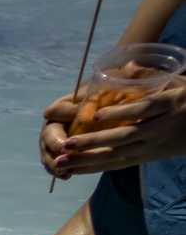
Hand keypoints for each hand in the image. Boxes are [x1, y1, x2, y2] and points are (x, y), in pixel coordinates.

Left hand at [44, 80, 185, 178]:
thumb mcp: (179, 81)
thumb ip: (152, 74)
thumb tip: (129, 65)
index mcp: (170, 104)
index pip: (144, 108)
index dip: (120, 112)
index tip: (96, 114)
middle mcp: (159, 128)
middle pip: (125, 137)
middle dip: (94, 142)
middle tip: (66, 144)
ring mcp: (152, 146)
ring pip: (118, 155)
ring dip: (87, 159)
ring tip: (61, 161)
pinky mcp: (145, 158)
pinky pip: (118, 164)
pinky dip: (95, 167)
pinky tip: (74, 169)